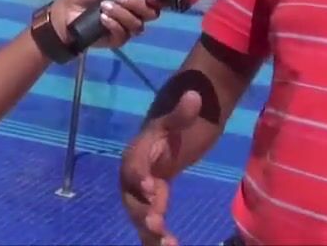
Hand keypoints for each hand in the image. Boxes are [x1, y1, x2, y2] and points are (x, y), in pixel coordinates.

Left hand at [50, 0, 161, 48]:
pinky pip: (124, 34)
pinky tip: (102, 18)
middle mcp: (134, 11)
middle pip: (152, 13)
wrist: (66, 13)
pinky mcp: (118, 39)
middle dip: (137, 4)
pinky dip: (114, 24)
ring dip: (122, 14)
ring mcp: (127, 27)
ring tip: (104, 6)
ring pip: (138, 24)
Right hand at [121, 91, 202, 245]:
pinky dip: (157, 237)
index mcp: (137, 153)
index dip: (139, 176)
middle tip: (157, 225)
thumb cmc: (176, 125)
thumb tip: (194, 95)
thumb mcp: (180, 118)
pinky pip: (151, 223)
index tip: (151, 188)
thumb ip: (183, 112)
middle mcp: (134, 176)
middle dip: (142, 212)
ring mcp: (142, 193)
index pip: (133, 166)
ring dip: (150, 232)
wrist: (175, 134)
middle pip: (132, 198)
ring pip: (140, 216)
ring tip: (168, 243)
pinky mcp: (153, 204)